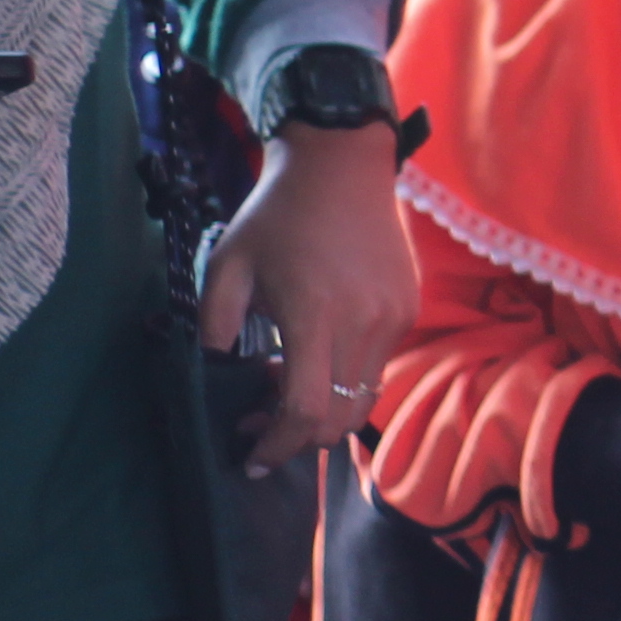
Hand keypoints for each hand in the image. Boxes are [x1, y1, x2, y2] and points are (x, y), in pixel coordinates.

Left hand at [197, 121, 416, 471]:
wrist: (342, 163)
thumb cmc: (277, 215)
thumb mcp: (227, 265)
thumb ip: (213, 328)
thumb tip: (218, 376)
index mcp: (315, 314)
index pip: (305, 410)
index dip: (278, 445)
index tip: (252, 457)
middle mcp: (364, 322)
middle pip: (340, 419)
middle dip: (298, 437)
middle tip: (259, 422)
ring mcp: (394, 316)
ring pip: (363, 398)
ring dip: (323, 408)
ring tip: (285, 382)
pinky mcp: (407, 308)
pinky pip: (377, 365)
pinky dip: (345, 377)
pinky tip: (317, 350)